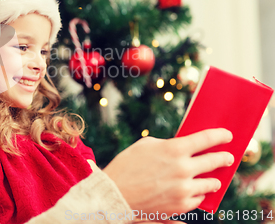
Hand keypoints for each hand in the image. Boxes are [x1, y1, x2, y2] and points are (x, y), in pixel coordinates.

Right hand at [103, 128, 233, 215]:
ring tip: (213, 178)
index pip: (206, 139)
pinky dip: (197, 194)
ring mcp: (184, 189)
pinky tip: (194, 191)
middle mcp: (184, 169)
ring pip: (211, 183)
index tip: (227, 135)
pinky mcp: (181, 206)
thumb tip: (184, 147)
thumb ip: (168, 145)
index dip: (220, 135)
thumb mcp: (146, 145)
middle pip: (215, 161)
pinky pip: (198, 199)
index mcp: (174, 149)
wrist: (115, 194)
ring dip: (213, 179)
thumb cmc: (127, 165)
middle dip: (224, 157)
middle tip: (228, 157)